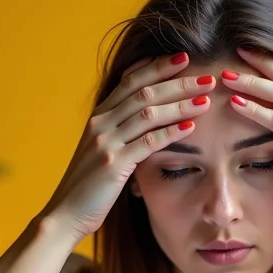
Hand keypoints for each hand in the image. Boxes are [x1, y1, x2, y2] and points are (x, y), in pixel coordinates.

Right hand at [42, 53, 215, 243]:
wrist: (65, 214)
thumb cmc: (88, 185)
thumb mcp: (101, 150)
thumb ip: (119, 132)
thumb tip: (146, 118)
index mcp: (98, 117)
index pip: (130, 81)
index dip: (157, 67)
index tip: (183, 58)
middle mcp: (100, 124)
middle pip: (143, 92)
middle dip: (177, 82)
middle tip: (206, 77)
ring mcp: (106, 143)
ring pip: (148, 113)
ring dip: (180, 104)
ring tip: (205, 99)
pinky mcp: (113, 165)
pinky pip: (147, 143)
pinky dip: (171, 132)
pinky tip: (191, 127)